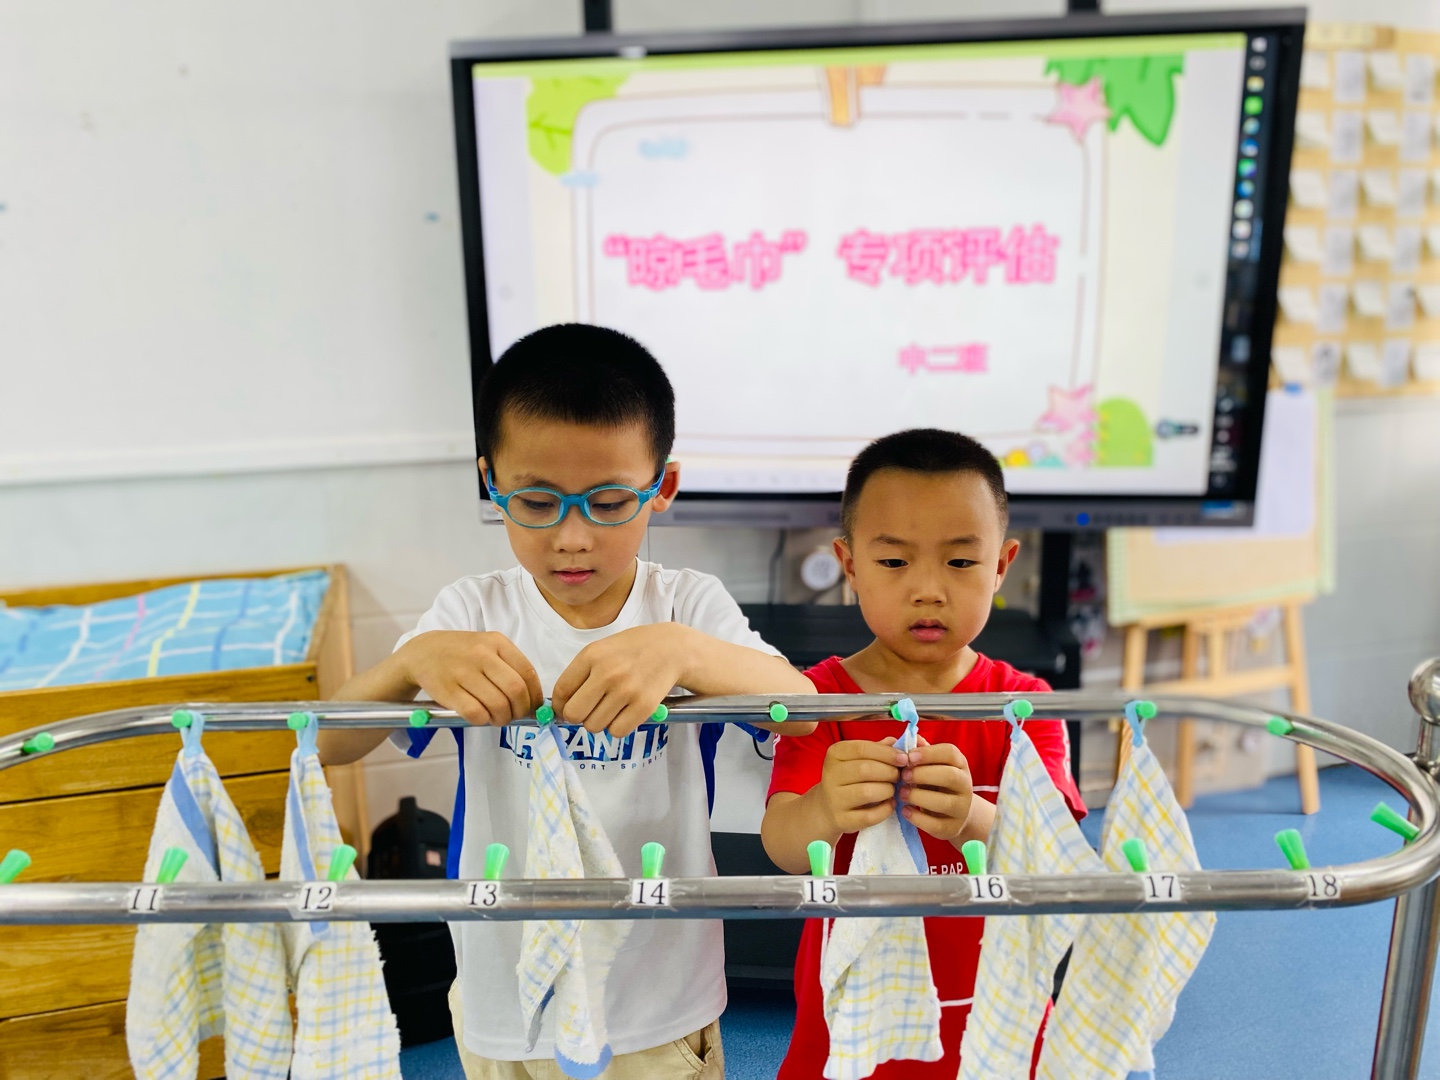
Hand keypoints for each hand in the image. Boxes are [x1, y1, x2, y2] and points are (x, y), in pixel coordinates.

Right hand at [398, 631, 542, 726]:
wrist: (422, 652)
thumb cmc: (462, 653)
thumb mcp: (487, 647)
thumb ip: (510, 667)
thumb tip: (533, 700)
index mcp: (497, 642)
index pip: (528, 672)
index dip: (535, 696)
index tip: (534, 708)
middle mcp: (481, 655)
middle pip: (515, 690)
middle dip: (521, 710)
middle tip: (515, 716)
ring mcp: (463, 672)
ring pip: (497, 705)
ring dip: (502, 718)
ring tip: (498, 717)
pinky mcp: (448, 690)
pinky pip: (475, 713)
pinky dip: (483, 720)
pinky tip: (481, 716)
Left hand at [552, 623, 688, 735]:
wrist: (672, 648)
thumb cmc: (631, 650)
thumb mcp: (602, 650)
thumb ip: (580, 674)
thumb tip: (561, 708)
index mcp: (591, 655)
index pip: (561, 692)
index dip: (560, 706)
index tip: (566, 709)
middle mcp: (607, 673)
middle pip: (574, 714)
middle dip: (578, 716)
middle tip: (589, 710)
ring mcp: (627, 691)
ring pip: (594, 726)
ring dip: (600, 721)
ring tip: (612, 707)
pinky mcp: (644, 706)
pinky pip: (617, 731)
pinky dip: (618, 726)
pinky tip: (625, 712)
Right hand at [816, 738, 906, 834]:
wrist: (827, 807)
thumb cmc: (848, 778)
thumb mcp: (856, 759)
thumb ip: (875, 749)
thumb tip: (895, 742)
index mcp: (835, 754)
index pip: (862, 749)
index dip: (886, 753)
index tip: (903, 758)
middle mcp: (830, 774)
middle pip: (865, 769)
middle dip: (889, 772)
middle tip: (899, 776)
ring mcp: (834, 798)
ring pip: (866, 792)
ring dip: (887, 790)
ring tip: (893, 789)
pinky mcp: (841, 819)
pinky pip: (869, 816)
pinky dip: (885, 810)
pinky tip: (890, 804)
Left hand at [896, 737, 973, 841]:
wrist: (955, 814)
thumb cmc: (938, 783)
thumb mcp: (933, 766)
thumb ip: (922, 752)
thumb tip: (912, 738)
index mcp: (960, 764)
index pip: (950, 753)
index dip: (929, 753)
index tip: (909, 756)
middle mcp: (966, 785)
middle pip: (949, 776)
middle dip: (923, 774)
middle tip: (903, 776)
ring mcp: (962, 808)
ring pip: (944, 802)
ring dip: (918, 796)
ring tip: (901, 793)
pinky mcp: (952, 828)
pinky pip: (936, 824)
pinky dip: (917, 818)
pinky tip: (905, 810)